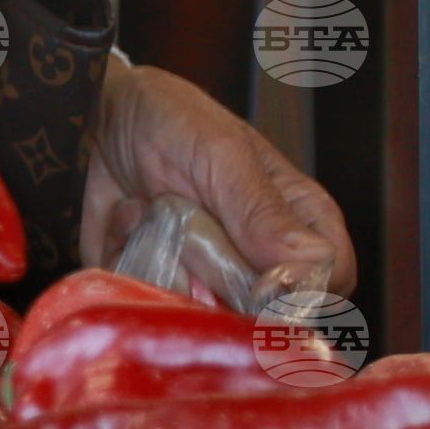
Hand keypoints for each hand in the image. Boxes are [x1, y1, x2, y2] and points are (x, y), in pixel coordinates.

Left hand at [79, 57, 354, 299]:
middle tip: (185, 217)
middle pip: (261, 313)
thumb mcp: (221, 154)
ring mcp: (204, 276)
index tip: (259, 284)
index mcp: (299, 223)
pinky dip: (125, 261)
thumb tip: (308, 270)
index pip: (329, 284)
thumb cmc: (174, 123)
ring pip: (201, 312)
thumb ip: (263, 212)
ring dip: (163, 259)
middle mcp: (257, 260)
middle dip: (213, 273)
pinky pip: (147, 302)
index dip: (301, 295)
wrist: (100, 115)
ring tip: (148, 208)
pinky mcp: (155, 282)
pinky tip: (123, 219)